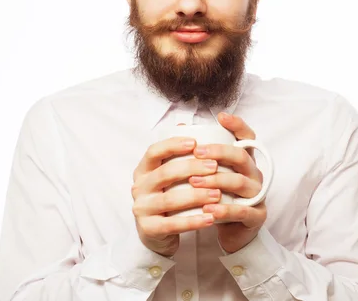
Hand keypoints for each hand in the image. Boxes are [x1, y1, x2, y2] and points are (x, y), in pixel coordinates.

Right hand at [131, 137, 220, 256]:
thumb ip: (178, 153)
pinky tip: (211, 218)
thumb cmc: (170, 195)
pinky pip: (172, 224)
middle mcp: (139, 187)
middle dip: (191, 168)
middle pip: (164, 173)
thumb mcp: (171, 175)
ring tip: (218, 194)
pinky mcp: (149, 229)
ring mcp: (141, 209)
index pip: (154, 151)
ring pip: (169, 199)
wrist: (158, 232)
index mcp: (144, 170)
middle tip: (214, 166)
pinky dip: (193, 221)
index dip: (173, 145)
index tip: (195, 143)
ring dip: (196, 196)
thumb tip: (185, 124)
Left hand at [189, 113, 266, 252]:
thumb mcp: (211, 175)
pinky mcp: (256, 216)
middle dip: (219, 152)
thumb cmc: (219, 198)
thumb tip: (181, 128)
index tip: (221, 117)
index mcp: (244, 161)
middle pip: (242, 156)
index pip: (247, 137)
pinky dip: (225, 209)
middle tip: (197, 152)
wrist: (231, 232)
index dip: (238, 125)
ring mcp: (257, 195)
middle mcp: (254, 174)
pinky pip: (243, 211)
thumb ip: (200, 154)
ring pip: (241, 182)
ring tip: (195, 183)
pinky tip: (208, 209)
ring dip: (217, 181)